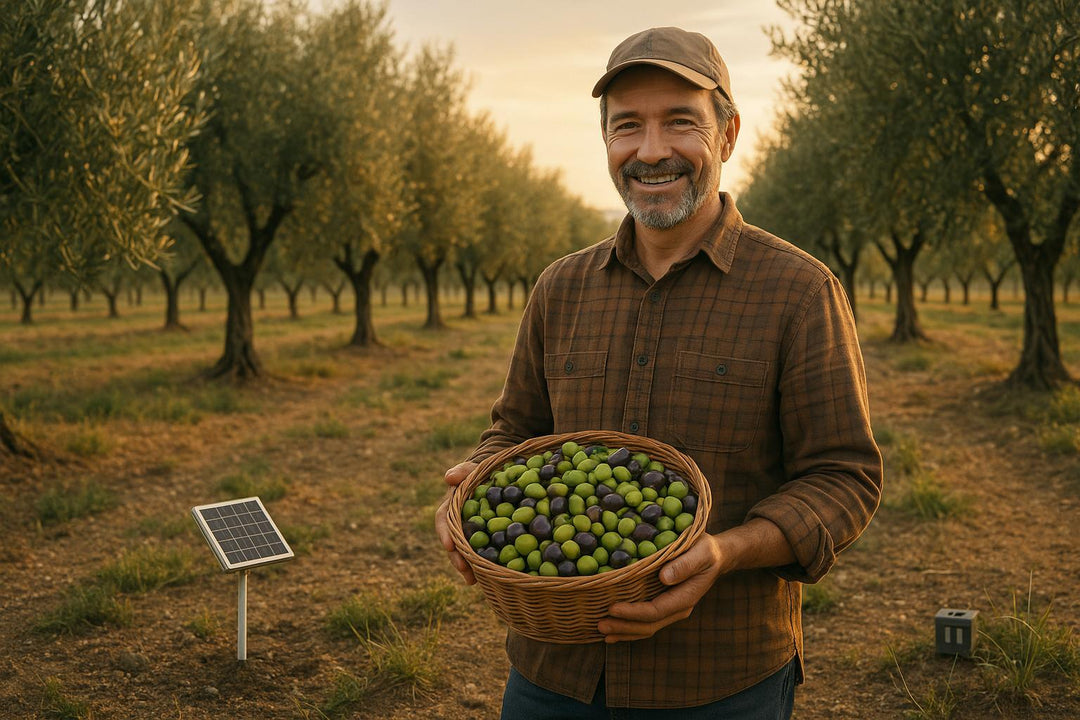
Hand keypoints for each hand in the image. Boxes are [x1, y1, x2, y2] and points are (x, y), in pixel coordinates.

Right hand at [435, 461, 478, 584]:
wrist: (493, 479)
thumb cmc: (480, 474)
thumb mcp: (472, 470)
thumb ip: (462, 471)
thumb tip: (448, 477)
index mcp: (452, 506)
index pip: (443, 519)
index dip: (445, 533)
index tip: (449, 546)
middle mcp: (457, 522)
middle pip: (452, 542)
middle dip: (456, 557)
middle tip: (463, 569)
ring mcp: (468, 532)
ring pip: (464, 551)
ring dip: (467, 566)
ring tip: (473, 580)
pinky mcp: (483, 539)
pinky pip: (481, 553)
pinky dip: (482, 565)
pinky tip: (488, 578)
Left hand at [597, 533, 722, 642]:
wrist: (714, 557)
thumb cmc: (706, 550)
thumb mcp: (701, 552)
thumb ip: (685, 564)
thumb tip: (664, 577)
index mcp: (686, 597)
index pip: (656, 611)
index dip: (633, 612)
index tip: (612, 608)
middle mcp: (678, 609)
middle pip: (648, 625)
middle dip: (623, 627)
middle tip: (600, 625)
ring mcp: (671, 610)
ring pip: (646, 628)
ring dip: (623, 631)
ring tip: (601, 631)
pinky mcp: (664, 606)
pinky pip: (646, 622)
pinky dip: (628, 628)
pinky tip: (613, 632)